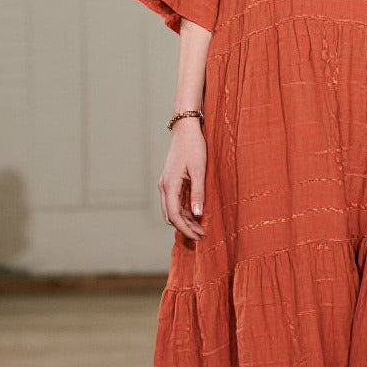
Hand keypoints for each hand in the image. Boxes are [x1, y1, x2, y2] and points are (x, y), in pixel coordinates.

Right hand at [158, 118, 205, 240]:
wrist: (185, 130)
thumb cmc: (193, 147)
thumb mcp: (199, 170)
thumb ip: (198, 193)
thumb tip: (197, 214)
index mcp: (170, 185)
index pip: (174, 215)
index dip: (186, 229)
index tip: (198, 236)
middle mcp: (164, 187)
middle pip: (171, 215)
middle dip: (185, 228)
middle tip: (202, 236)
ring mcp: (167, 184)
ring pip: (173, 209)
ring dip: (185, 220)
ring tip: (201, 228)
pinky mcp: (172, 181)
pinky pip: (176, 201)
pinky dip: (184, 211)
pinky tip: (196, 215)